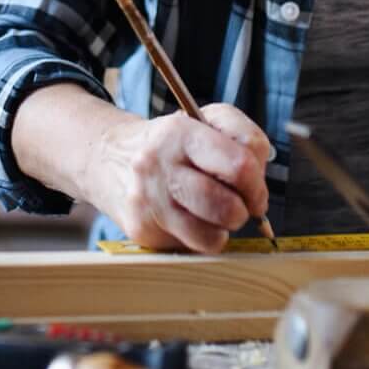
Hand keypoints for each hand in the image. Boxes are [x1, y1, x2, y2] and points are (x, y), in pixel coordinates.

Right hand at [84, 102, 271, 253]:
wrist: (109, 159)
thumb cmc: (172, 143)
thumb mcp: (206, 121)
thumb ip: (245, 139)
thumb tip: (258, 188)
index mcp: (179, 132)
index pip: (239, 165)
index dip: (257, 183)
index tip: (255, 188)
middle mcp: (158, 165)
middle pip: (227, 206)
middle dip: (245, 210)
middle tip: (241, 205)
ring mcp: (147, 201)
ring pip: (211, 235)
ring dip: (225, 228)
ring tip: (218, 213)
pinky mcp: (141, 230)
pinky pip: (192, 247)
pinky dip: (203, 239)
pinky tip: (195, 221)